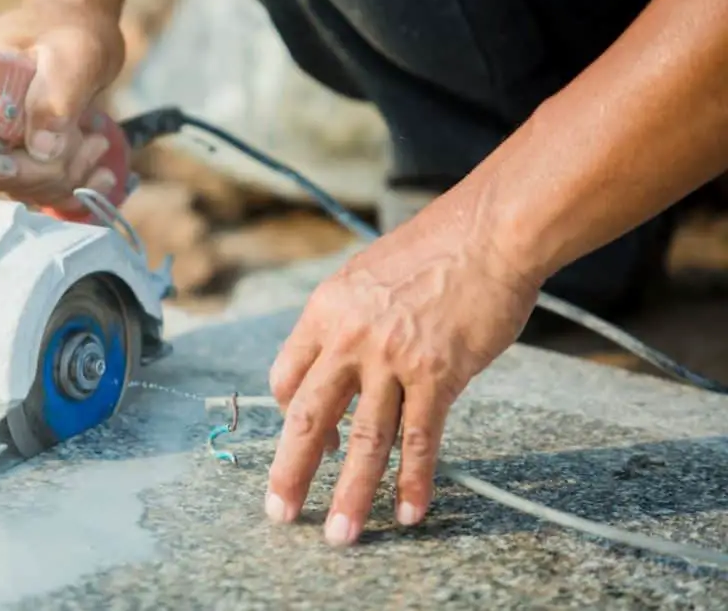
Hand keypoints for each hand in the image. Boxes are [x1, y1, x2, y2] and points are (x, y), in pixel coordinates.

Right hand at [0, 0, 126, 212]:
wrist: (80, 26)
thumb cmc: (73, 29)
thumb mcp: (72, 54)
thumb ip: (55, 99)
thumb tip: (41, 152)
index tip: (34, 159)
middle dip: (50, 170)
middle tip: (91, 141)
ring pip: (25, 188)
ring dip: (68, 175)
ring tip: (97, 142)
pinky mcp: (18, 156)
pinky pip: (41, 191)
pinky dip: (75, 189)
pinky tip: (102, 176)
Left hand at [264, 202, 539, 545]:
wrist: (488, 233)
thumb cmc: (431, 251)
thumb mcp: (364, 276)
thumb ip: (344, 321)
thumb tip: (337, 365)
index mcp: (324, 311)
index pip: (287, 377)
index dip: (291, 415)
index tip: (308, 438)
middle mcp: (350, 339)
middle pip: (309, 417)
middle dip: (291, 472)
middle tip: (280, 513)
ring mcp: (393, 359)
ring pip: (365, 440)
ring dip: (351, 494)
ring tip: (340, 535)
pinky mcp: (438, 374)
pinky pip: (420, 438)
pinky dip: (414, 480)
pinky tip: (408, 511)